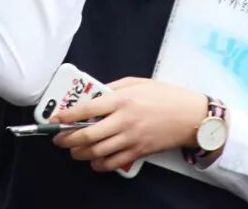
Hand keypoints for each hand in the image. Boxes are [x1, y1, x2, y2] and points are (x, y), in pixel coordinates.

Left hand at [51, 77, 207, 171]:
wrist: (191, 116)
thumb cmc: (166, 96)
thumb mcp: (138, 83)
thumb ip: (114, 88)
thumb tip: (94, 95)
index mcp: (122, 100)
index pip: (87, 109)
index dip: (67, 116)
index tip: (56, 119)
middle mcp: (124, 120)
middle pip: (87, 135)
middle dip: (67, 139)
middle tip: (59, 139)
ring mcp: (131, 138)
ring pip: (97, 152)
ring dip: (80, 153)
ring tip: (74, 150)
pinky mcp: (139, 151)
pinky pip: (113, 163)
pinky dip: (99, 164)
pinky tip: (94, 160)